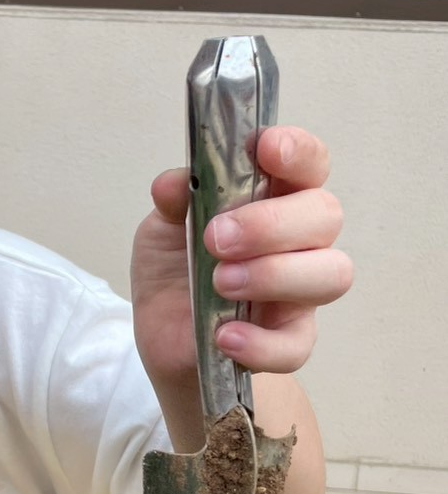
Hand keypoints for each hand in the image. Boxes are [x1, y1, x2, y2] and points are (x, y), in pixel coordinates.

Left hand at [131, 126, 352, 393]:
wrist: (167, 341)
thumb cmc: (177, 272)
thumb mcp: (161, 231)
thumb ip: (173, 204)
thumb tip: (173, 184)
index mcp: (274, 199)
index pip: (308, 164)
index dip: (298, 151)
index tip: (267, 149)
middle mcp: (299, 242)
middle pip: (325, 214)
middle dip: (271, 223)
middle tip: (216, 240)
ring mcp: (300, 293)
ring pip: (332, 274)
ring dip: (275, 275)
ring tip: (221, 283)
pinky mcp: (289, 342)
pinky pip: (296, 344)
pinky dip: (260, 342)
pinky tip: (224, 336)